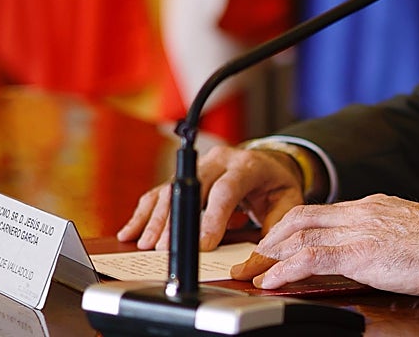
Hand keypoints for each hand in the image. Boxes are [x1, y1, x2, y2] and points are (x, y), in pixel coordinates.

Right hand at [116, 145, 304, 250]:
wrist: (268, 161)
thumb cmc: (276, 184)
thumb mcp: (287, 201)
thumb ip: (275, 228)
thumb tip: (259, 258)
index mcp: (247, 165)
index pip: (226, 190)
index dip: (212, 217)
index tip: (203, 244)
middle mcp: (220, 160)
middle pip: (192, 189)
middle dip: (177, 222)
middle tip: (165, 250)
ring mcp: (199, 166)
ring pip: (172, 190)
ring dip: (157, 220)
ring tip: (146, 245)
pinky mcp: (185, 176)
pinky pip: (160, 192)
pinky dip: (145, 213)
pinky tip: (131, 231)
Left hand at [231, 194, 418, 296]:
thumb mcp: (408, 235)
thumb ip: (383, 239)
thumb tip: (369, 255)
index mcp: (373, 206)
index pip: (321, 212)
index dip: (292, 228)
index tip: (276, 245)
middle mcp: (362, 211)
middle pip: (301, 217)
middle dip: (271, 237)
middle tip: (253, 258)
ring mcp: (361, 230)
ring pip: (300, 234)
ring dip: (270, 254)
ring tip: (253, 272)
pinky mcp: (363, 253)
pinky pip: (312, 258)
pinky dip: (284, 269)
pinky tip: (271, 281)